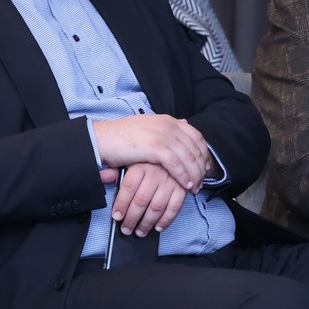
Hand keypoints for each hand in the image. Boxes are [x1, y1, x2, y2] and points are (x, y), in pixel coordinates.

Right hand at [92, 114, 211, 191]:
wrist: (103, 139)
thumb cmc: (121, 138)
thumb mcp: (147, 130)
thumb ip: (164, 131)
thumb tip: (179, 131)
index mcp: (167, 120)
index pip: (195, 135)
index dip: (203, 152)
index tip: (205, 166)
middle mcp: (168, 124)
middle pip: (195, 147)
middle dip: (201, 166)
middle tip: (201, 181)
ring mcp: (163, 134)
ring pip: (188, 157)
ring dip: (194, 174)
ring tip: (194, 187)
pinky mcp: (155, 146)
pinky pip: (177, 164)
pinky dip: (183, 176)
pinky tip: (185, 185)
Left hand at [110, 163, 188, 237]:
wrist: (173, 152)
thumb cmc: (147, 160)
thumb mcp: (130, 159)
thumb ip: (114, 169)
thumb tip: (105, 177)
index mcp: (140, 165)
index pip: (128, 188)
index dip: (121, 204)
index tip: (116, 216)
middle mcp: (155, 173)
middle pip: (141, 201)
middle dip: (132, 219)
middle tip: (126, 229)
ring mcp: (170, 181)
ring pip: (156, 207)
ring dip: (147, 223)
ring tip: (139, 232)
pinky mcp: (182, 188)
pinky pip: (174, 208)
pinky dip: (166, 220)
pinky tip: (158, 227)